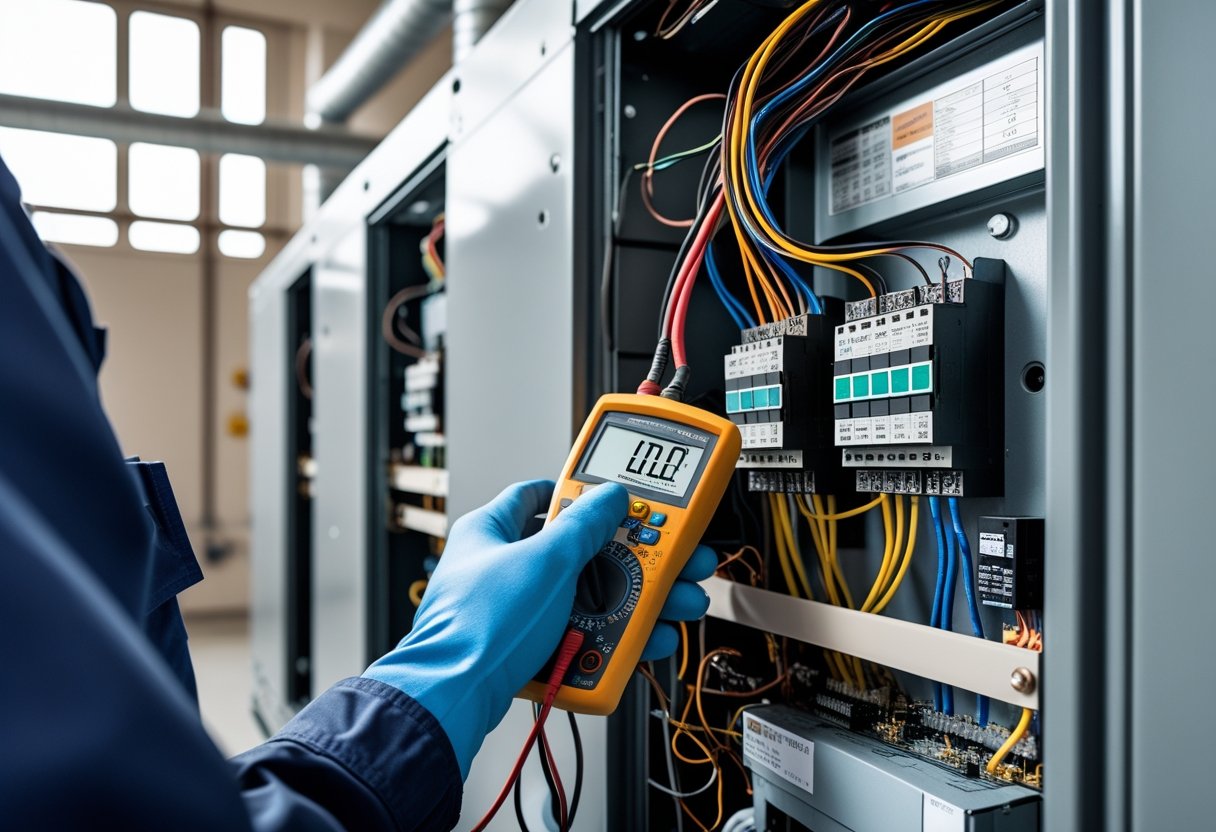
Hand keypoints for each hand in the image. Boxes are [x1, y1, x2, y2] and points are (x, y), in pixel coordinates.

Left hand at [362, 479, 713, 777]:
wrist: (453, 700)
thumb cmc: (480, 626)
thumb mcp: (546, 561)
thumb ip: (583, 525)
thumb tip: (609, 496)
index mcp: (491, 531)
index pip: (538, 495)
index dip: (580, 494)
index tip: (617, 499)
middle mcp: (501, 569)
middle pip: (579, 554)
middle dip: (631, 561)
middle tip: (669, 563)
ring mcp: (513, 613)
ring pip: (585, 600)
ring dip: (632, 604)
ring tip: (670, 607)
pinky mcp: (526, 651)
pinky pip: (577, 636)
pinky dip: (609, 639)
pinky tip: (640, 642)